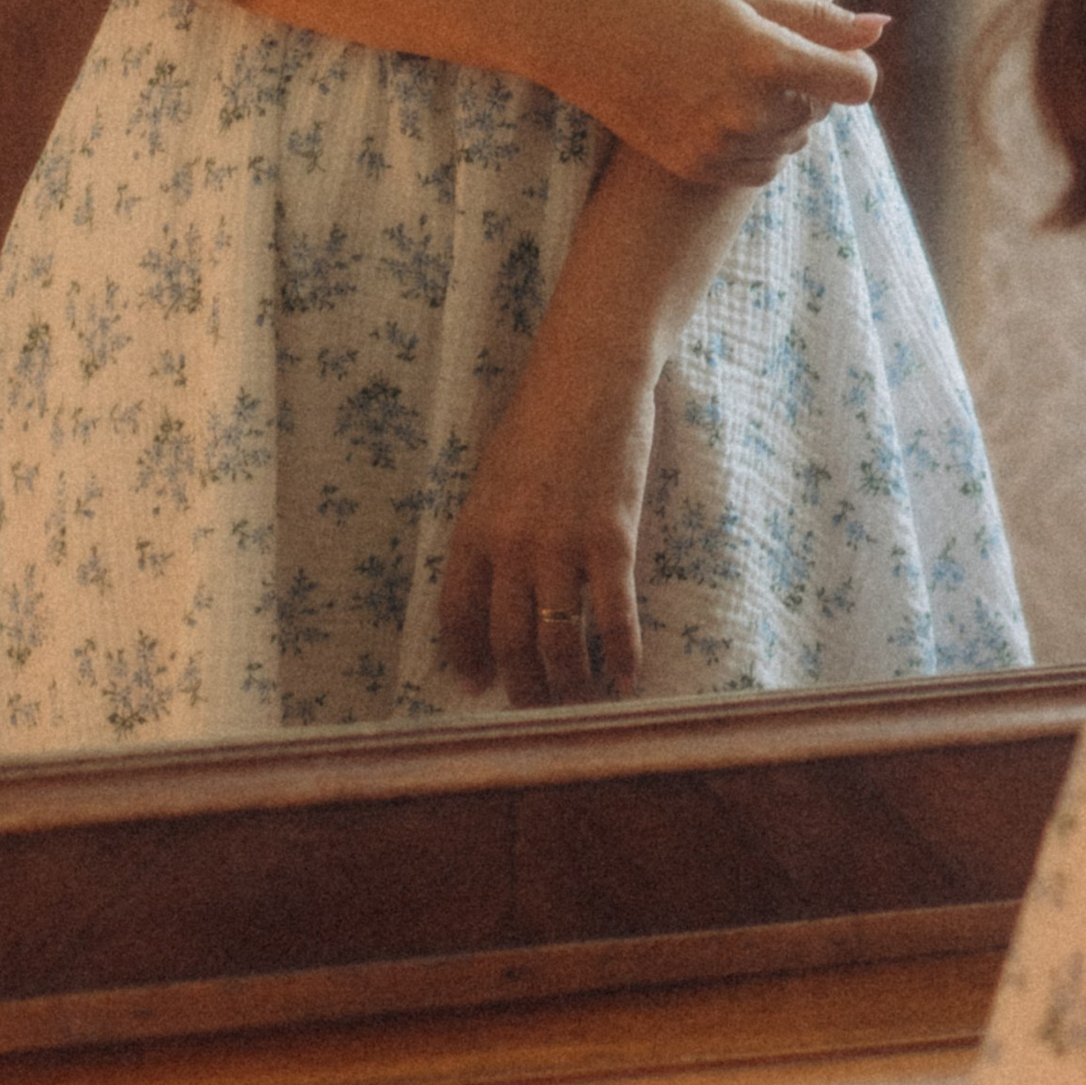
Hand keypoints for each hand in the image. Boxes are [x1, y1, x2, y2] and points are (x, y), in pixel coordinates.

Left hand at [437, 331, 658, 706]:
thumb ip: (492, 530)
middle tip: (533, 707)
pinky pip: (614, 615)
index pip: (458, 615)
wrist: (589, 376)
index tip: (476, 684)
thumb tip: (502, 584)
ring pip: (558, 641)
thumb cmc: (541, 417)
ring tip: (578, 700)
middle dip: (520, 685)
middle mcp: (510, 547)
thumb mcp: (494, 475)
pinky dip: (622, 654)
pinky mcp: (611, 540)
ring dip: (568, 682)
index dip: (466, 657)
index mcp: (473, 530)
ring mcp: (560, 547)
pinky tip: (627, 678)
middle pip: (509, 640)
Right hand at [575, 0, 883, 184]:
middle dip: (809, 86)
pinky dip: (758, 145)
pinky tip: (722, 113)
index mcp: (769, 58)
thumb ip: (822, 18)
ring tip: (734, 84)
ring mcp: (724, 145)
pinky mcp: (702, 169)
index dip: (854, 68)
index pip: (859, 85)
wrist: (593, 42)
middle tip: (756, 57)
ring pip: (795, 143)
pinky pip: (764, 169)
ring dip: (783, 118)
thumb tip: (882, 28)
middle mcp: (751, 110)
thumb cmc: (675, 5)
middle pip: (824, 111)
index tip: (830, 56)